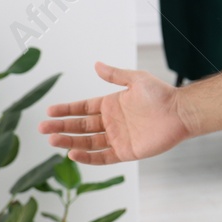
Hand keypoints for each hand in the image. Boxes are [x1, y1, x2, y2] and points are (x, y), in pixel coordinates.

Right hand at [38, 61, 189, 165]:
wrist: (180, 112)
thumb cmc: (160, 94)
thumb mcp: (135, 80)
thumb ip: (115, 75)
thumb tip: (96, 64)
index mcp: (111, 105)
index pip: (82, 108)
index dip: (66, 110)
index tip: (49, 111)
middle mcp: (111, 122)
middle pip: (80, 126)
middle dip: (61, 127)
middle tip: (42, 129)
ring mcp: (117, 138)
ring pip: (87, 142)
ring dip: (69, 142)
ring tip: (52, 141)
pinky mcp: (126, 152)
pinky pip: (103, 156)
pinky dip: (88, 157)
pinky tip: (73, 154)